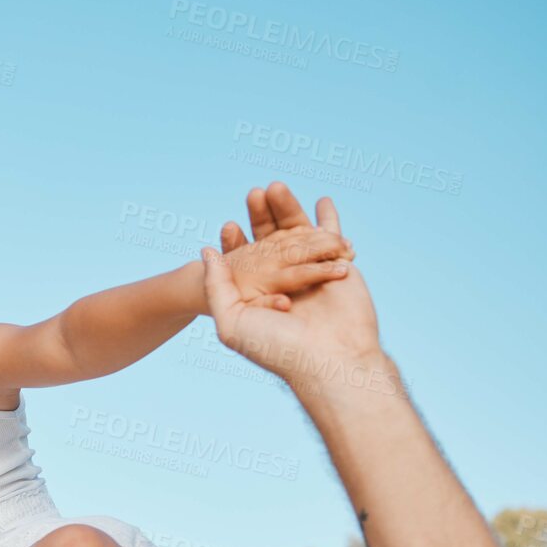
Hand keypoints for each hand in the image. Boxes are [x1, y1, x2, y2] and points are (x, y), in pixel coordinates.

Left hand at [202, 194, 388, 391]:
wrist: (329, 360)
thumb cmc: (277, 348)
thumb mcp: (232, 320)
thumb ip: (217, 285)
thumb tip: (207, 252)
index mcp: (260, 295)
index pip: (245, 261)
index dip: (236, 243)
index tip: (226, 226)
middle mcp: (285, 283)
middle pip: (271, 241)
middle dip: (262, 217)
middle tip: (252, 194)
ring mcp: (313, 273)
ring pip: (298, 233)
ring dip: (288, 209)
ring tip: (275, 187)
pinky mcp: (340, 266)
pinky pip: (334, 237)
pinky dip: (329, 218)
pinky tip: (322, 200)